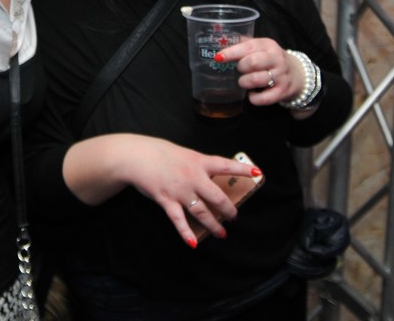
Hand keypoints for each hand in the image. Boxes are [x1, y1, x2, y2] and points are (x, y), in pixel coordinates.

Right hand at [63, 134, 261, 247]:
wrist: (135, 156)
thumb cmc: (158, 152)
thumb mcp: (182, 153)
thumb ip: (196, 164)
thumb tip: (209, 174)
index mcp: (198, 161)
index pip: (225, 164)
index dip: (242, 169)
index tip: (258, 173)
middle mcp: (192, 176)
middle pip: (217, 197)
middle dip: (228, 210)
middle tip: (234, 217)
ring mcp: (180, 190)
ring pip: (201, 212)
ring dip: (213, 225)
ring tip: (222, 233)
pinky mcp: (166, 200)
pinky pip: (178, 220)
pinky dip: (186, 232)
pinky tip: (193, 242)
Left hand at [215, 38, 304, 106]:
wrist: (299, 75)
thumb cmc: (272, 60)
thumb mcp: (262, 47)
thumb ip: (245, 44)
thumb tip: (222, 41)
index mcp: (268, 45)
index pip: (248, 46)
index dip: (231, 52)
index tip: (218, 57)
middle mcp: (276, 59)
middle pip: (252, 62)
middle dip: (240, 68)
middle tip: (240, 70)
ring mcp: (281, 76)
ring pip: (255, 80)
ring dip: (244, 82)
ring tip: (244, 81)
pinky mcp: (282, 92)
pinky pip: (263, 98)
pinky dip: (253, 98)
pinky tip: (252, 93)